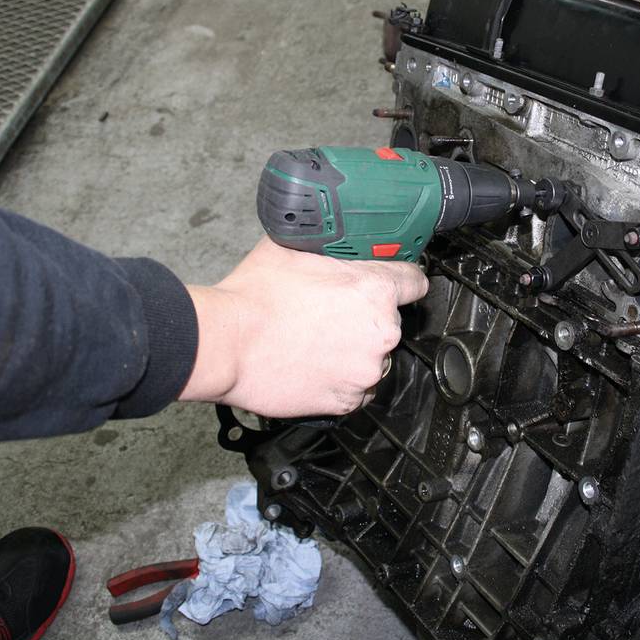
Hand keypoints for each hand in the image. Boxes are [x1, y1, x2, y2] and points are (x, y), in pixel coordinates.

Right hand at [180, 237, 427, 417]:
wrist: (226, 344)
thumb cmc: (254, 296)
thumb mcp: (295, 247)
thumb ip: (331, 246)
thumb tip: (335, 239)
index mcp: (374, 289)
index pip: (414, 282)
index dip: (400, 280)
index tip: (392, 286)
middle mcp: (380, 331)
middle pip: (390, 322)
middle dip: (367, 318)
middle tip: (331, 315)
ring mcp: (365, 370)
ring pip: (373, 358)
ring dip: (354, 351)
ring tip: (317, 342)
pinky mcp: (347, 400)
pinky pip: (356, 389)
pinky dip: (341, 379)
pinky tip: (314, 364)